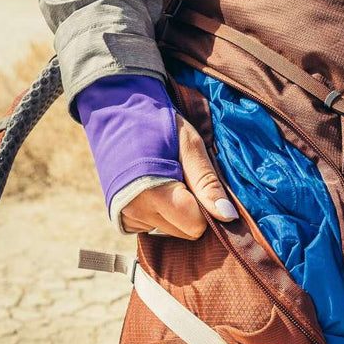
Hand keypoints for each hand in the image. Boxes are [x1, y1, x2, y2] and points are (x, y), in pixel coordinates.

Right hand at [120, 114, 238, 238]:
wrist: (115, 112)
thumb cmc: (157, 123)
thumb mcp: (189, 144)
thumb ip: (207, 182)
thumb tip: (228, 217)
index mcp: (153, 193)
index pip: (196, 226)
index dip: (206, 206)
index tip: (199, 181)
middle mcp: (136, 211)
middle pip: (186, 232)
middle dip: (193, 210)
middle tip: (183, 176)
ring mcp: (126, 217)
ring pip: (172, 231)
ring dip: (177, 211)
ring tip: (166, 177)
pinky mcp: (122, 219)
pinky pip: (155, 227)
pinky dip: (161, 212)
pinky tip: (153, 187)